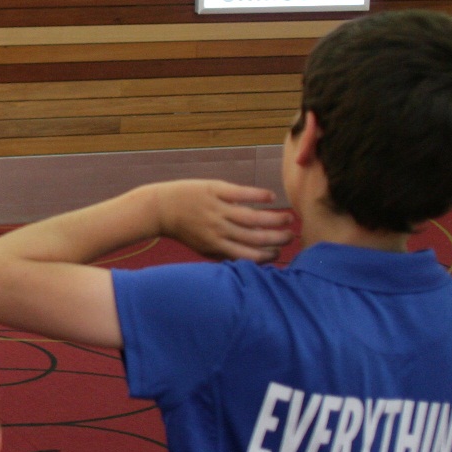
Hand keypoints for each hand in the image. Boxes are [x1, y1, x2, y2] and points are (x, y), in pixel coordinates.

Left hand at [153, 180, 292, 262]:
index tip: (279, 253)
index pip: (248, 255)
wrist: (160, 208)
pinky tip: (271, 197)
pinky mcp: (215, 190)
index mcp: (216, 246)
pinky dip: (259, 195)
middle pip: (255, 236)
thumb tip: (252, 260)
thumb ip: (224, 254)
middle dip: (276, 238)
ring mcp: (217, 209)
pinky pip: (242, 193)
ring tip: (288, 218)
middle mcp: (218, 229)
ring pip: (252, 216)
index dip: (267, 256)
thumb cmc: (185, 230)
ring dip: (274, 218)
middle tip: (291, 236)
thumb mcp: (202, 248)